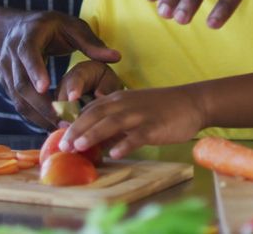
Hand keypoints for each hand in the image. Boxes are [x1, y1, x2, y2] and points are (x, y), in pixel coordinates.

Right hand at [0, 11, 120, 130]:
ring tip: (61, 128)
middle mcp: (12, 53)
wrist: (17, 28)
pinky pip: (18, 103)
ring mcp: (6, 69)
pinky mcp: (6, 83)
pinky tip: (51, 125)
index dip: (35, 70)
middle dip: (41, 104)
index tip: (46, 87)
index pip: (28, 53)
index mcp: (29, 35)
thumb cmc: (51, 27)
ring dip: (38, 115)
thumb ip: (91, 43)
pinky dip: (33, 116)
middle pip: (21, 83)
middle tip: (63, 119)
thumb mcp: (72, 27)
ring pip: (18, 97)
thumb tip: (116, 57)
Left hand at [59, 87, 206, 158]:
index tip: (59, 137)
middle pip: (96, 114)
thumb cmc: (162, 109)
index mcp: (119, 99)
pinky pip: (138, 135)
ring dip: (93, 134)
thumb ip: (114, 124)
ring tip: (78, 147)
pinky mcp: (155, 126)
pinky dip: (125, 143)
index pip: (90, 109)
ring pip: (112, 123)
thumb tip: (95, 142)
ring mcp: (141, 114)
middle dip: (77, 129)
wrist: (193, 102)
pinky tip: (115, 154)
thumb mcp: (134, 110)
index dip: (74, 123)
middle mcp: (126, 104)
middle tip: (62, 146)